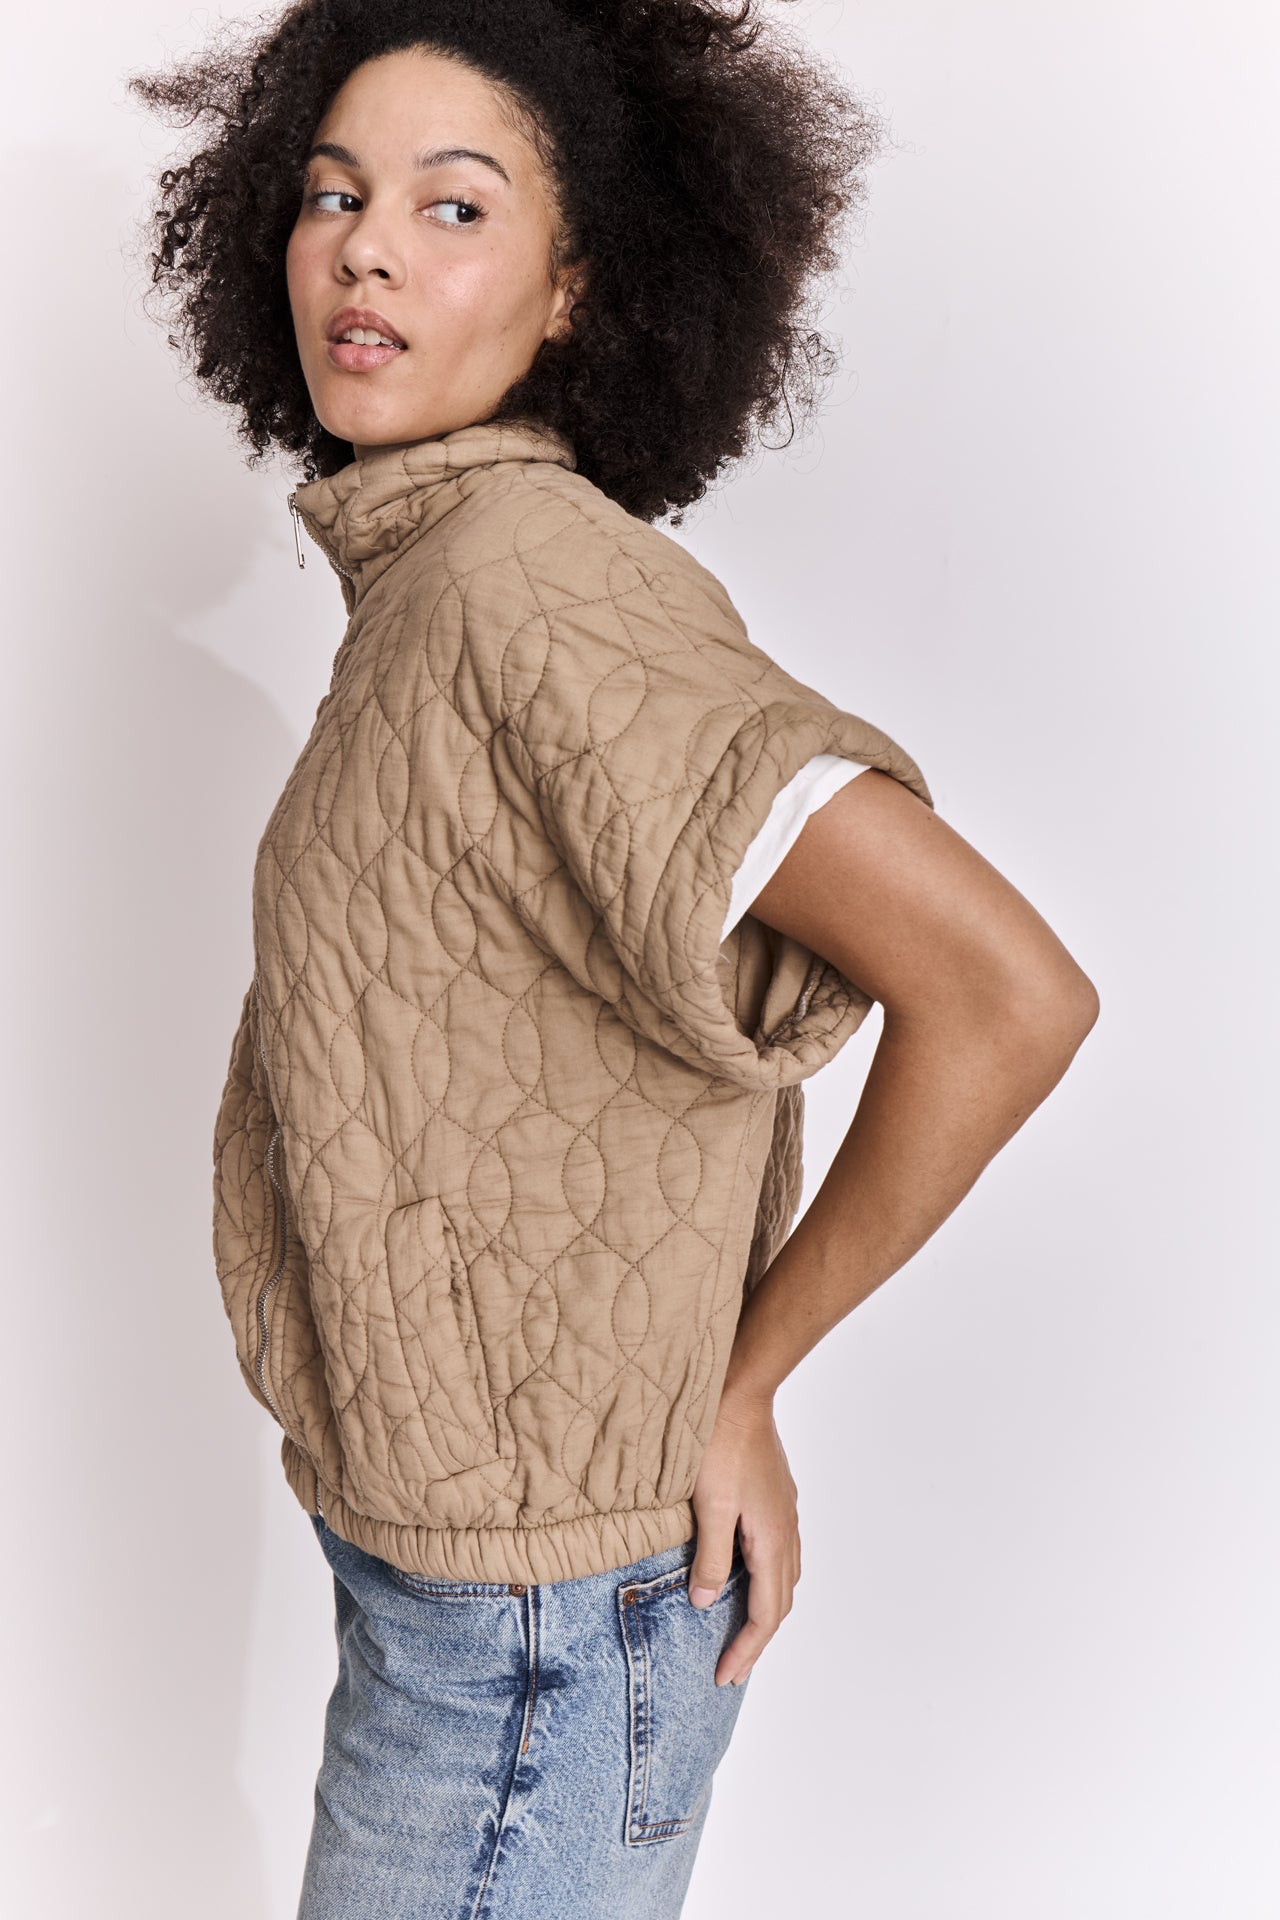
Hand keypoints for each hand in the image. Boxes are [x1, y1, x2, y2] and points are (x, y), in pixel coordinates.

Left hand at [687, 1387, 799, 1687]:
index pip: (766, 1614)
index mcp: (772, 1541)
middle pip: (781, 1603)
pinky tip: (746, 1576)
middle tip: (732, 1668)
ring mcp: (786, 1514)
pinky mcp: (778, 1500)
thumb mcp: (708, 1505)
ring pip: (785, 1578)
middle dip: (758, 1640)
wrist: (741, 1395)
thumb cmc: (720, 1445)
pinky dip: (767, 1581)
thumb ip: (709, 1558)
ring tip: (741, 1632)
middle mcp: (787, 1533)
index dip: (746, 1649)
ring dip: (766, 1611)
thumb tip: (707, 1603)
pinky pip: (780, 1555)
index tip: (724, 1675)